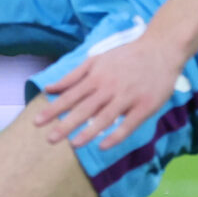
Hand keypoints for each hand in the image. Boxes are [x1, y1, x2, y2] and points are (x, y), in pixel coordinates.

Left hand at [37, 29, 190, 150]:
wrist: (160, 49)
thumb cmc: (126, 56)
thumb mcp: (96, 60)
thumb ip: (72, 76)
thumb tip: (48, 88)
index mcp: (96, 76)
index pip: (70, 96)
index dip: (53, 109)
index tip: (37, 122)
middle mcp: (109, 87)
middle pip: (84, 108)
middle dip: (66, 124)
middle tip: (49, 139)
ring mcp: (127, 97)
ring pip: (105, 117)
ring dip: (88, 131)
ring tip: (73, 144)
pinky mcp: (145, 106)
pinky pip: (128, 124)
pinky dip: (115, 135)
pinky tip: (103, 146)